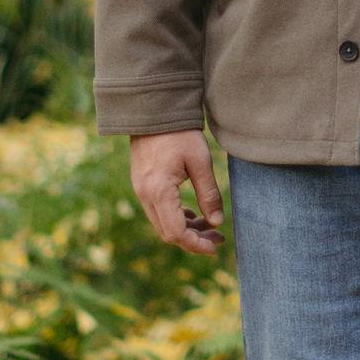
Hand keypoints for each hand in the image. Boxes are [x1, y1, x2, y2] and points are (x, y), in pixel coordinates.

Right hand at [129, 129, 226, 252]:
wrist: (154, 112)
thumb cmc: (179, 134)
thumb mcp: (200, 162)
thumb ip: (209, 194)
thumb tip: (217, 222)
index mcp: (159, 191)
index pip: (176, 232)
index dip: (196, 245)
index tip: (216, 247)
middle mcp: (145, 196)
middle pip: (168, 233)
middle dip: (194, 240)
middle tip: (218, 238)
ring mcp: (141, 191)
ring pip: (163, 224)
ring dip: (186, 230)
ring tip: (211, 227)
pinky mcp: (142, 185)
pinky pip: (158, 212)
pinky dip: (176, 218)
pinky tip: (194, 214)